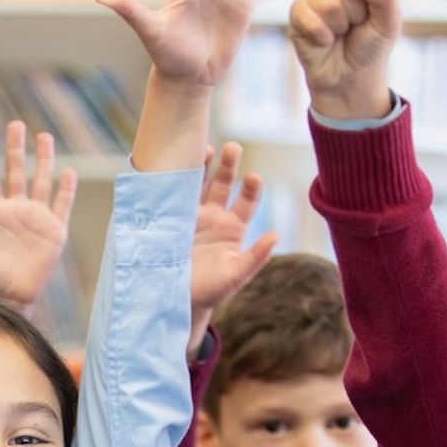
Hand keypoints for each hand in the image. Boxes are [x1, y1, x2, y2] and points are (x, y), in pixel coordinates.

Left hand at [0, 123, 77, 309]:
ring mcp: (36, 218)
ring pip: (41, 181)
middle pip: (17, 172)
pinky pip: (62, 204)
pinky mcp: (54, 230)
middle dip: (17, 149)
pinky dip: (66, 189)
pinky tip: (69, 171)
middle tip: (16, 124)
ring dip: (43, 160)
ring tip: (44, 136)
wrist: (11, 298)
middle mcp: (16, 210)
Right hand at [190, 143, 278, 325]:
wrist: (178, 299)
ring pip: (199, 184)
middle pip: (223, 184)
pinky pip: (174, 196)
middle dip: (228, 166)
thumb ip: (256, 257)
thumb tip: (276, 236)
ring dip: (202, 166)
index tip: (254, 176)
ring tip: (205, 148)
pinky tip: (175, 165)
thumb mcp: (236, 275)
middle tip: (233, 147)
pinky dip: (175, 180)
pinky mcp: (170, 219)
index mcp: (233, 228)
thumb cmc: (212, 290)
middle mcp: (214, 217)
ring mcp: (191, 216)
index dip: (250, 188)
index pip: (246, 201)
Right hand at [288, 0, 399, 121]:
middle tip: (355, 26)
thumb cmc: (371, 48)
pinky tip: (324, 41)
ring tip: (339, 33)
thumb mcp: (389, 24)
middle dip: (355, 12)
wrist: (349, 79)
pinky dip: (320, 34)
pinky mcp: (297, 11)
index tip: (376, 11)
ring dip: (337, 24)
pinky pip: (305, 13)